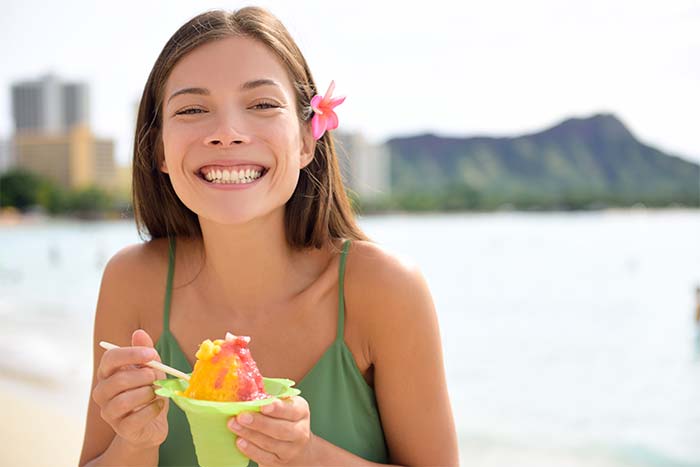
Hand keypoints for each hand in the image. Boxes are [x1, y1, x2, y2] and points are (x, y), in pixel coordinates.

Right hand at [92, 329, 168, 448]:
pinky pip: (136, 418)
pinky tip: (159, 405)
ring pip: (124, 401)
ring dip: (146, 394)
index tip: (151, 354)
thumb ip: (145, 351)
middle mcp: (102, 392)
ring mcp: (109, 412)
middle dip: (142, 377)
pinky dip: (152, 409)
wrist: (151, 424)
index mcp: (108, 374)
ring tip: (156, 392)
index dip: (131, 354)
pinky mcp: (122, 429)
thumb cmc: (148, 391)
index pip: (110, 359)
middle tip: (155, 377)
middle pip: (117, 381)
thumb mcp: (151, 369)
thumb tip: (139, 333)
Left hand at [227, 396, 314, 465]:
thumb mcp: (286, 406)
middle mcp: (300, 431)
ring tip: (234, 425)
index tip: (263, 405)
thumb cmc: (286, 421)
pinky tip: (240, 441)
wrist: (300, 450)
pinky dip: (251, 450)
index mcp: (301, 412)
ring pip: (270, 443)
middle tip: (241, 416)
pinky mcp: (279, 462)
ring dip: (250, 434)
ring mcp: (290, 450)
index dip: (278, 409)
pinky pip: (264, 457)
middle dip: (259, 423)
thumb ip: (272, 398)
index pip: (291, 410)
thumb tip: (247, 388)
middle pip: (280, 429)